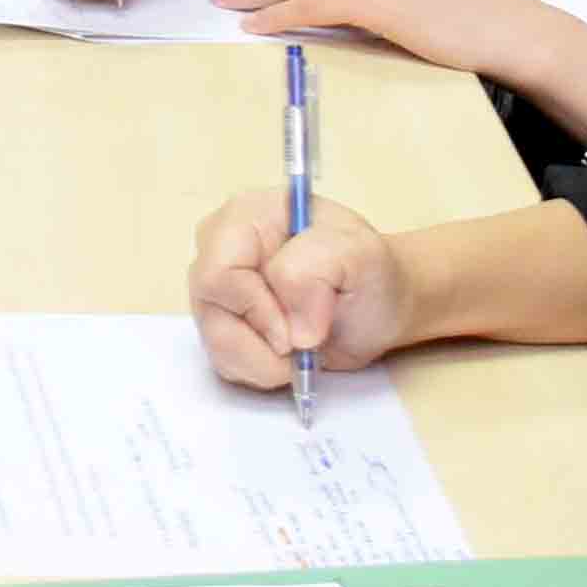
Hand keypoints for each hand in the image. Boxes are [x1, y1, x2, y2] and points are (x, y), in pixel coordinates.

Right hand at [192, 192, 405, 395]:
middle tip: (305, 346)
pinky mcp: (222, 323)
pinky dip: (261, 369)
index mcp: (247, 216)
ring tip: (305, 350)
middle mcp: (222, 249)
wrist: (375, 305)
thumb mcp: (359, 254)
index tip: (298, 334)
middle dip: (261, 341)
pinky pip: (225, 360)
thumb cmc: (367, 272)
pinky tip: (290, 356)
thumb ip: (316, 271)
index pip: (218, 269)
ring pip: (215, 341)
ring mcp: (219, 289)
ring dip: (265, 360)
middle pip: (211, 308)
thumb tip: (292, 328)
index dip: (254, 308)